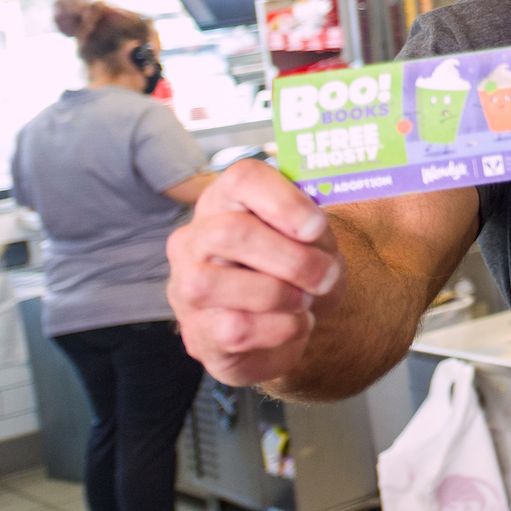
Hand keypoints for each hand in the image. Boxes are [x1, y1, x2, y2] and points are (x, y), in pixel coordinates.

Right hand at [166, 159, 344, 385]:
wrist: (288, 325)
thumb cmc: (297, 269)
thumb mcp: (314, 241)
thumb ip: (311, 226)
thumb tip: (312, 226)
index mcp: (226, 201)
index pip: (242, 178)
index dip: (284, 201)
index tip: (317, 227)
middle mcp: (193, 239)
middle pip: (229, 232)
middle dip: (291, 258)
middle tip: (326, 274)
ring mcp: (185, 286)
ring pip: (212, 284)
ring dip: (280, 295)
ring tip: (306, 300)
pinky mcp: (196, 333)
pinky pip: (233, 328)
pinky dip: (279, 328)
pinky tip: (294, 324)